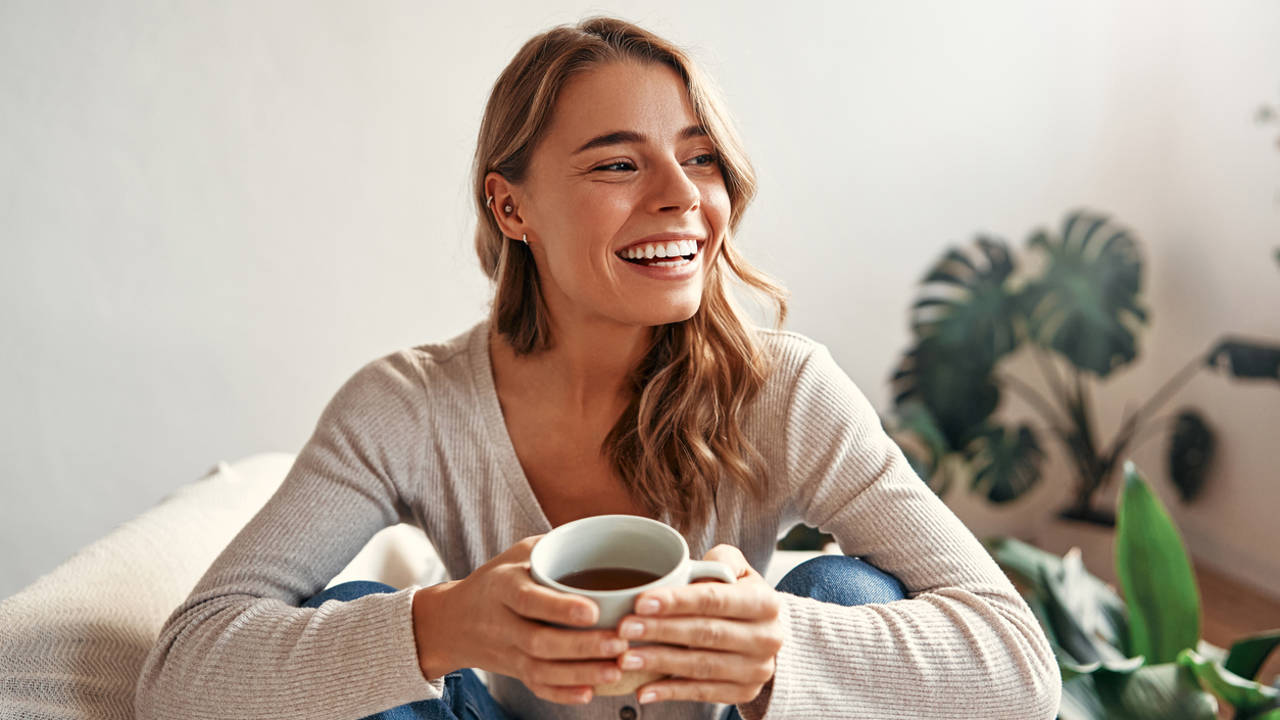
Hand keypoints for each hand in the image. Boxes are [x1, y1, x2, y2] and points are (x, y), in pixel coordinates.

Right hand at [412, 536, 629, 704]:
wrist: (452, 621)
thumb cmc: (497, 579)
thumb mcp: (518, 553)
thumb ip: (553, 545)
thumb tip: (603, 530)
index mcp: (503, 587)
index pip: (530, 600)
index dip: (560, 609)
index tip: (594, 612)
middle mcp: (502, 623)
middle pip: (539, 642)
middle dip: (581, 647)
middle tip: (619, 643)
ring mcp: (506, 652)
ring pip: (540, 670)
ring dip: (579, 674)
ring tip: (615, 670)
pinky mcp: (513, 672)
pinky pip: (536, 687)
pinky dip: (562, 694)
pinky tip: (590, 694)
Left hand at [614, 544, 783, 705]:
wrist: (765, 635)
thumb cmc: (739, 597)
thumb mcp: (738, 570)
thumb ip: (720, 560)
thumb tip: (693, 567)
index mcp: (765, 602)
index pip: (715, 600)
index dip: (677, 601)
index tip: (641, 601)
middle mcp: (767, 638)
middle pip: (706, 634)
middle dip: (661, 631)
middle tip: (625, 628)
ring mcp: (756, 669)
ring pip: (701, 666)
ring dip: (660, 662)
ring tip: (626, 658)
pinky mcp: (743, 693)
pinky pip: (702, 694)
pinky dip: (670, 692)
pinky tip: (643, 690)